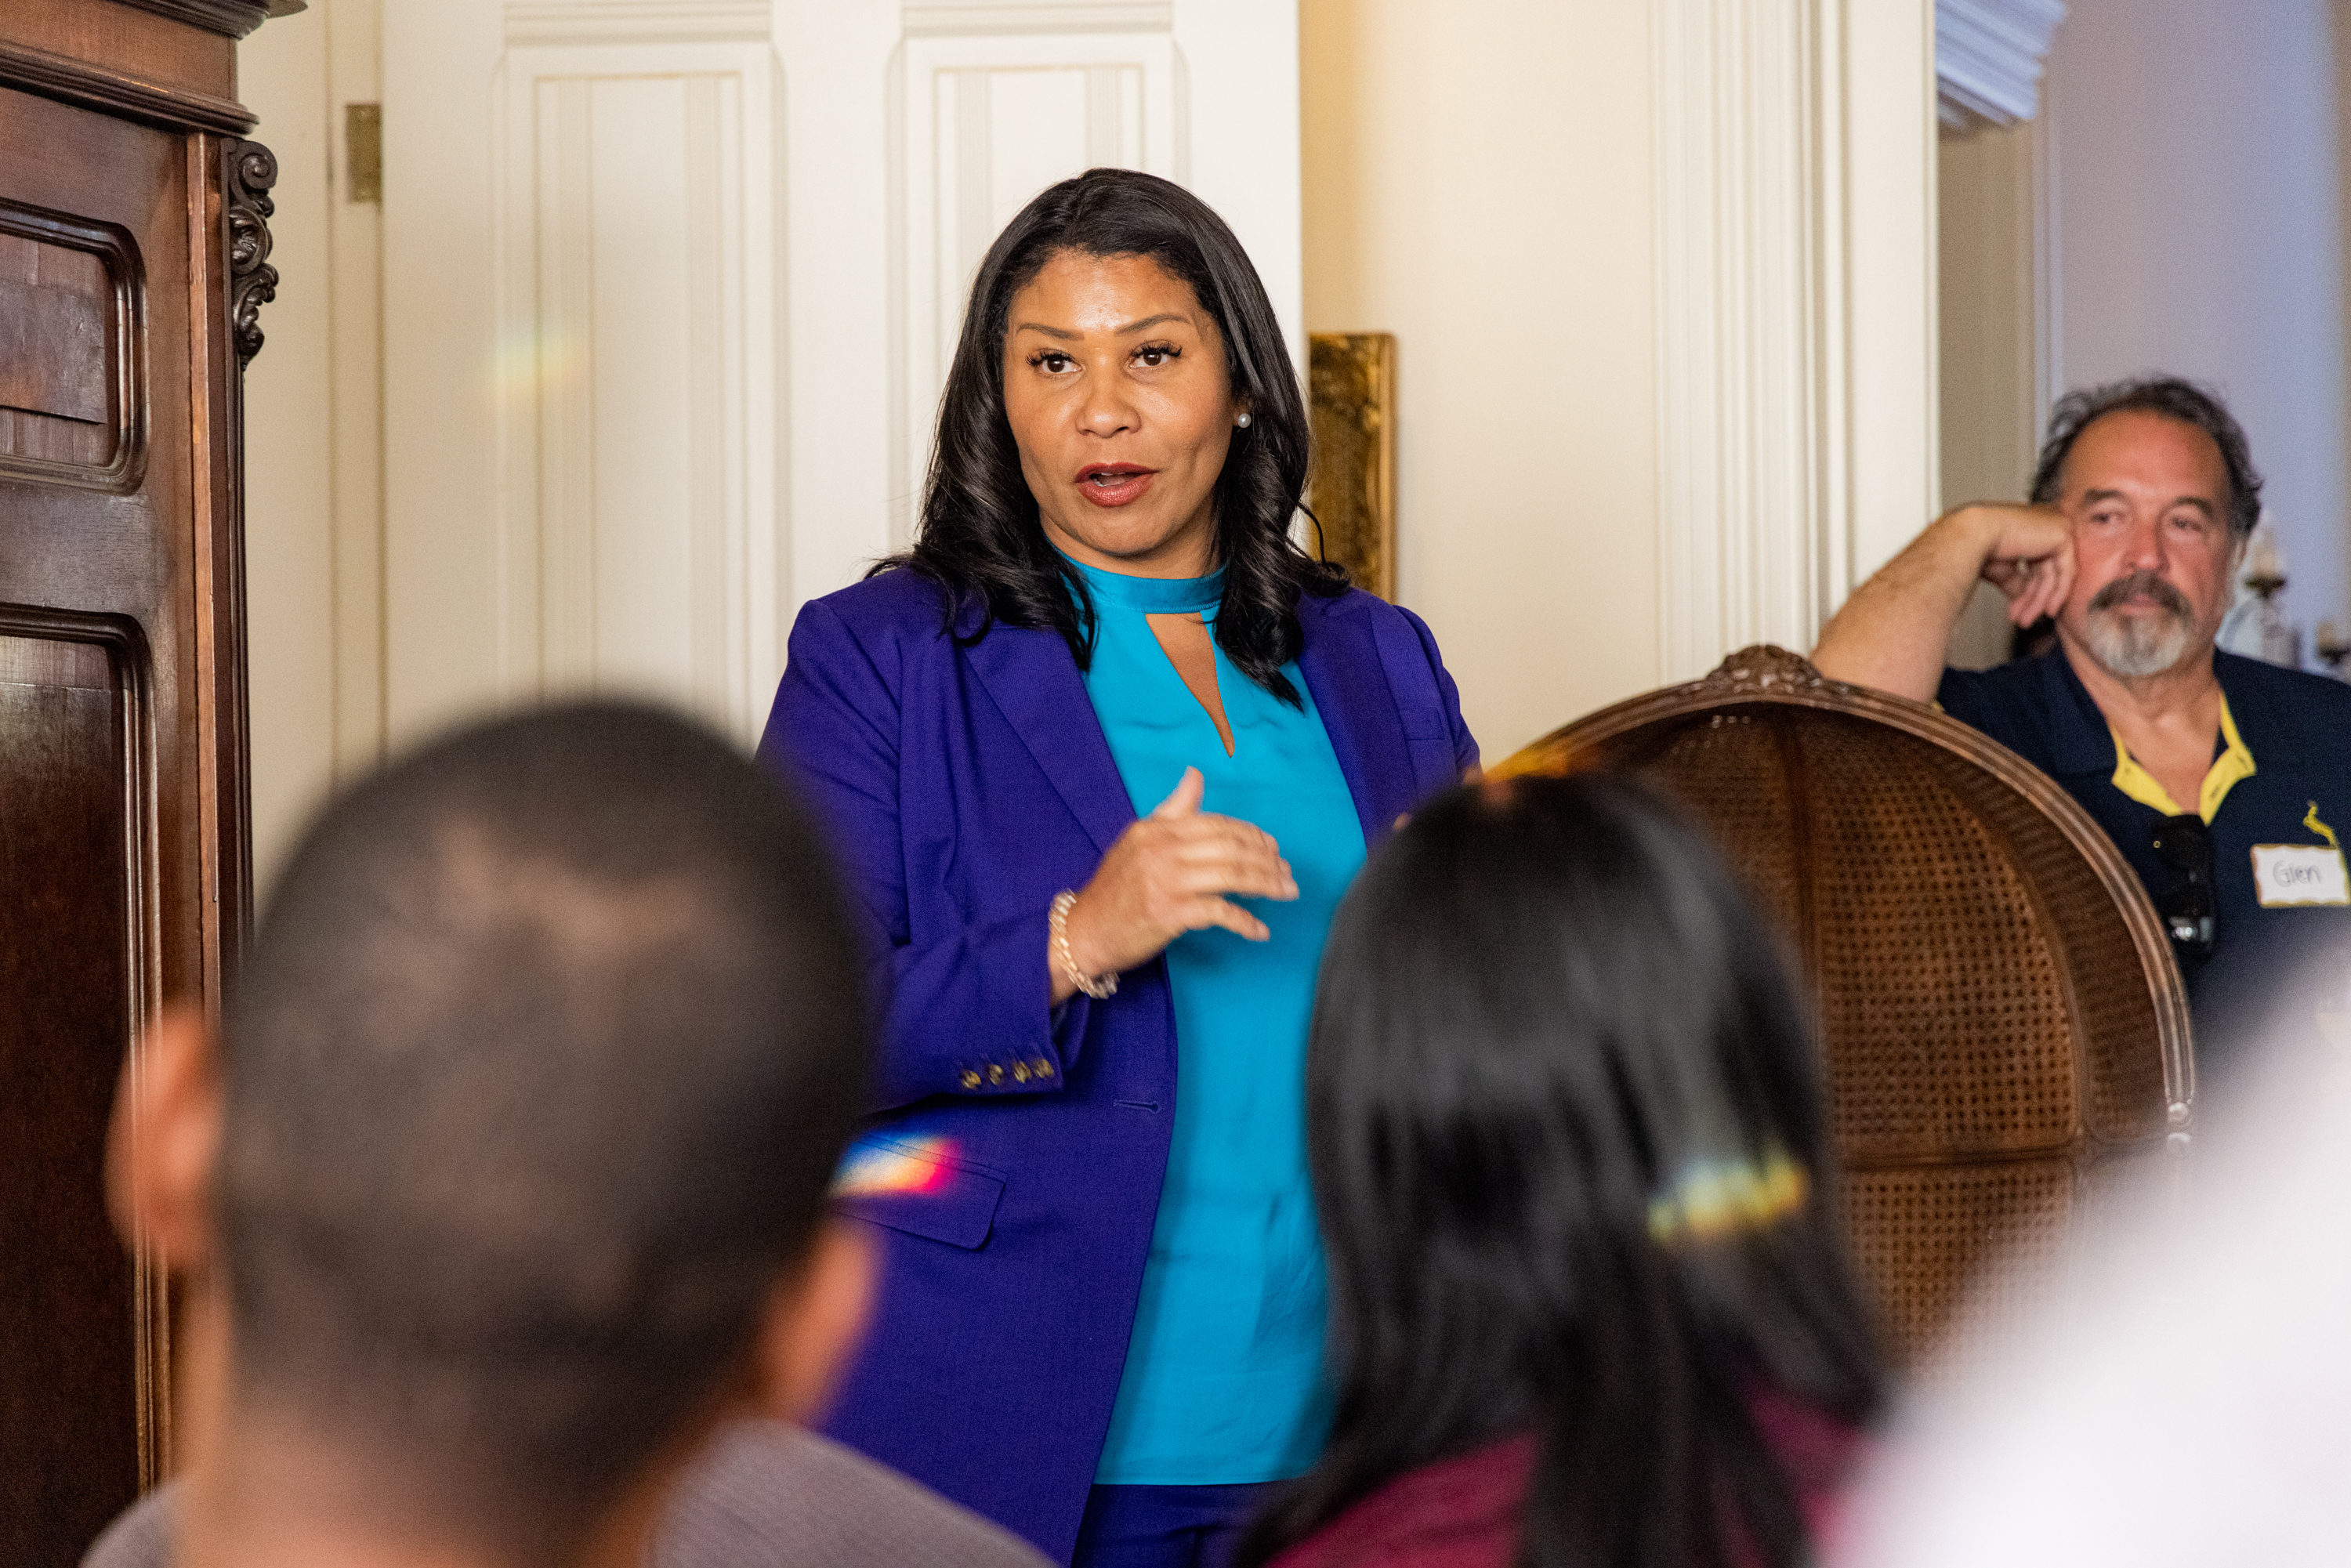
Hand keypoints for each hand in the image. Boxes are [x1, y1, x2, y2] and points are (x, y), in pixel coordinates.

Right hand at [1052, 768, 1296, 1000]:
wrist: (1084, 931)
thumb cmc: (1115, 889)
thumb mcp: (1139, 839)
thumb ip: (1172, 809)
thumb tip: (1195, 774)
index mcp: (1157, 829)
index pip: (1217, 825)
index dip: (1252, 836)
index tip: (1274, 849)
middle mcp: (1162, 850)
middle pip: (1231, 849)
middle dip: (1267, 861)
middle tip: (1288, 874)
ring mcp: (1166, 881)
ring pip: (1232, 876)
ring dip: (1266, 885)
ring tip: (1286, 893)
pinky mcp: (1169, 913)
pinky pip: (1220, 913)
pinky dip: (1245, 922)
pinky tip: (1260, 930)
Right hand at [1964, 503, 2074, 627]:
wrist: (1973, 536)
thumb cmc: (1976, 544)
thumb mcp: (2001, 569)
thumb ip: (2015, 581)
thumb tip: (2020, 597)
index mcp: (2030, 527)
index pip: (2037, 564)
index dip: (2028, 591)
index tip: (2019, 610)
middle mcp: (2045, 524)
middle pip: (2046, 571)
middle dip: (2033, 599)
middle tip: (2024, 619)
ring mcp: (2056, 527)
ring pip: (2055, 574)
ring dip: (2040, 601)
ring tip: (2027, 618)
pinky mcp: (2062, 535)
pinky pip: (2065, 570)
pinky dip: (2058, 592)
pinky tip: (2047, 609)